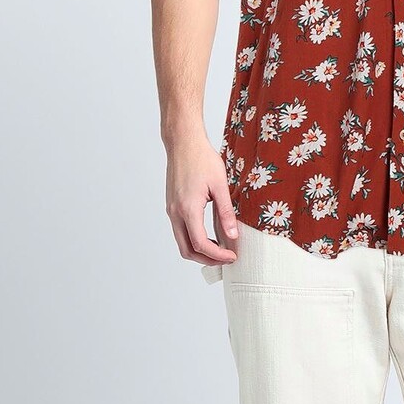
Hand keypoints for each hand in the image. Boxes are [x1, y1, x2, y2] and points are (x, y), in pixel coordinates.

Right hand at [165, 135, 239, 264]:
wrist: (183, 143)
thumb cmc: (201, 159)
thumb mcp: (220, 185)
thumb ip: (226, 212)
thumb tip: (232, 236)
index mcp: (188, 209)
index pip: (200, 244)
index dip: (217, 255)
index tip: (232, 256)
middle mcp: (175, 213)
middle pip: (187, 250)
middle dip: (207, 259)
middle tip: (226, 258)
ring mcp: (171, 210)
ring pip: (182, 243)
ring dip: (199, 251)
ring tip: (219, 248)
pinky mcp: (172, 207)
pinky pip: (180, 231)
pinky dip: (193, 240)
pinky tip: (209, 235)